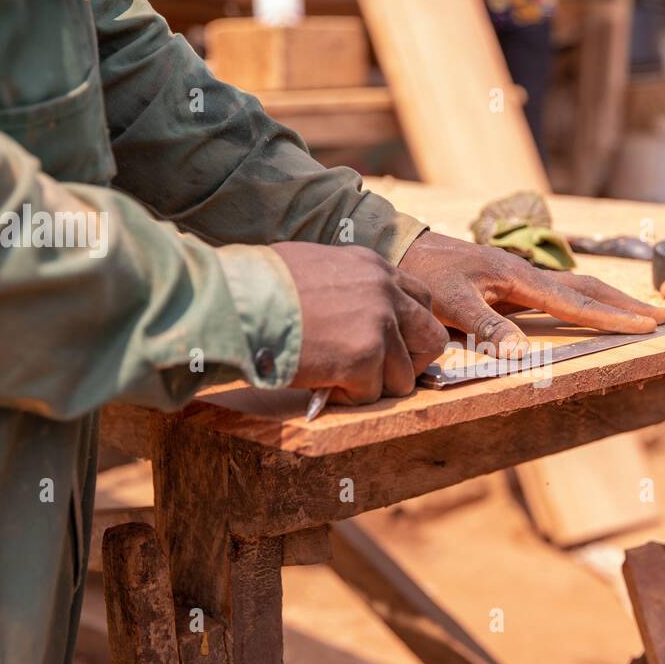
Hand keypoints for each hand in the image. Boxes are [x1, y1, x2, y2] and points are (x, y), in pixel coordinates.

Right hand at [273, 242, 447, 403]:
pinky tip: (320, 384)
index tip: (390, 347)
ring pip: (403, 376)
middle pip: (431, 337)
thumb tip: (354, 315)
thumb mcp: (314, 267)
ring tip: (335, 379)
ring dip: (372, 386)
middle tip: (378, 374)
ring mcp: (378, 325)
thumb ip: (348, 287)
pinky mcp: (364, 358)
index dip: (409, 330)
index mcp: (372, 266)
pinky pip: (371, 395)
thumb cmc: (257, 286)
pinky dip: (346, 397)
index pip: (421, 300)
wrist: (233, 302)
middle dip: (410, 363)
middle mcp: (384, 292)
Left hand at [398, 231, 664, 356]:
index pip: (576, 303)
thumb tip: (525, 355)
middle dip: (624, 304)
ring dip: (608, 300)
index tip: (646, 326)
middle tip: (660, 318)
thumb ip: (487, 328)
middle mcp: (527, 274)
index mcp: (519, 279)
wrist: (403, 247)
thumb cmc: (426, 275)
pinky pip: (558, 291)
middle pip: (588, 288)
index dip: (612, 317)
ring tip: (637, 313)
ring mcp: (521, 277)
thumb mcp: (452, 304)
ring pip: (576, 287)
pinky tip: (590, 307)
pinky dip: (583, 300)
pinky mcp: (511, 281)